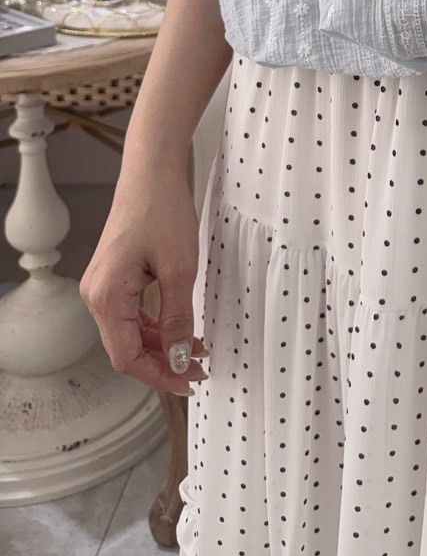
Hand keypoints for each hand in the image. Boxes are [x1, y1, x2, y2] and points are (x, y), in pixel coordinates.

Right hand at [79, 168, 208, 395]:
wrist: (153, 173)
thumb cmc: (162, 210)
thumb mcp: (179, 268)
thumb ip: (178, 318)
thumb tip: (181, 357)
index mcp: (105, 297)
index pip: (126, 357)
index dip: (159, 374)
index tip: (189, 382)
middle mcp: (97, 295)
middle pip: (126, 348)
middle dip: (164, 362)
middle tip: (199, 369)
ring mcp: (104, 286)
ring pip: (130, 333)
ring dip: (162, 345)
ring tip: (197, 350)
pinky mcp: (115, 277)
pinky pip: (132, 314)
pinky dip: (156, 326)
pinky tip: (182, 329)